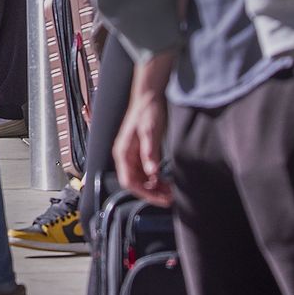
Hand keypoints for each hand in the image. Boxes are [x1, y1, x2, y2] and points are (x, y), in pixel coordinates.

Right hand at [113, 84, 172, 206]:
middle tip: (170, 197)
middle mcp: (125, 156)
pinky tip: (166, 181)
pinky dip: (155, 179)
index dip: (145, 194)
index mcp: (123, 152)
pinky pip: (145, 172)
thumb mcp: (150, 132)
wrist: (149, 96)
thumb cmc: (148, 111)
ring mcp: (132, 155)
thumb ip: (150, 152)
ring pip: (140, 179)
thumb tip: (152, 172)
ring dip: (154, 188)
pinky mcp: (140, 152)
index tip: (162, 199)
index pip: (129, 182)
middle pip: (135, 183)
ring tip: (170, 191)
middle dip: (151, 193)